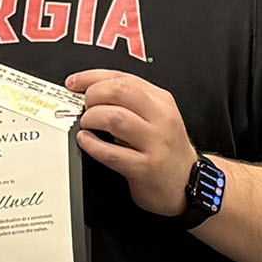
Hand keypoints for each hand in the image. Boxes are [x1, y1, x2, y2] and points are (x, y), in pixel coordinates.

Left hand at [65, 69, 196, 217]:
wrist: (188, 183)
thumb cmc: (166, 149)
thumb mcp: (156, 117)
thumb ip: (130, 102)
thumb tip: (89, 90)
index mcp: (161, 100)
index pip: (123, 77)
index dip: (92, 77)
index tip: (74, 82)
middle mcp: (160, 118)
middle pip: (119, 91)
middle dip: (93, 95)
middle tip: (83, 106)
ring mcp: (155, 143)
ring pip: (115, 118)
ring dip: (92, 118)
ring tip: (86, 124)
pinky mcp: (145, 168)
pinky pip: (112, 153)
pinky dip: (92, 145)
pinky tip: (86, 141)